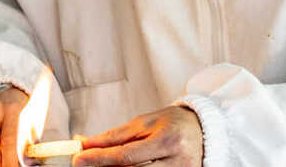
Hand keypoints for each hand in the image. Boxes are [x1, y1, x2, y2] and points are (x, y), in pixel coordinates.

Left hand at [73, 106, 202, 166]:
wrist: (207, 131)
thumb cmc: (174, 123)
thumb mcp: (146, 122)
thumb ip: (116, 135)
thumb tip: (86, 143)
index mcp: (168, 140)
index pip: (127, 155)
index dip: (100, 159)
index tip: (78, 158)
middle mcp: (177, 163)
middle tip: (84, 165)